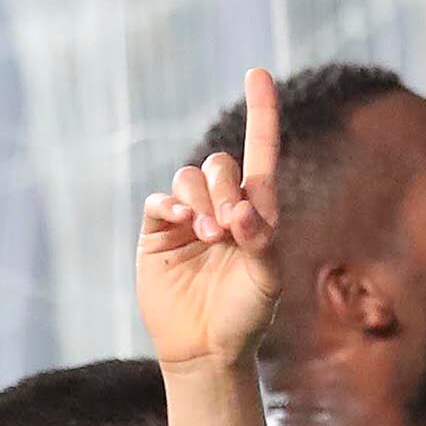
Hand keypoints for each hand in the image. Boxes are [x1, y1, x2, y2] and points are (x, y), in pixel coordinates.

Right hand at [140, 65, 285, 368]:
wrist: (205, 352)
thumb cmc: (244, 319)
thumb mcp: (267, 283)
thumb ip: (262, 243)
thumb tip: (242, 211)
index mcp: (257, 212)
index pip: (260, 153)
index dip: (261, 113)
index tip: (258, 74)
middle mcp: (222, 208)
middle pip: (220, 164)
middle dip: (225, 187)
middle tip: (227, 227)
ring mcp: (189, 219)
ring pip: (189, 176)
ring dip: (200, 198)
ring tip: (208, 234)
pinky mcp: (159, 233)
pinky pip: (160, 200)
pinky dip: (170, 204)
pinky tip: (180, 221)